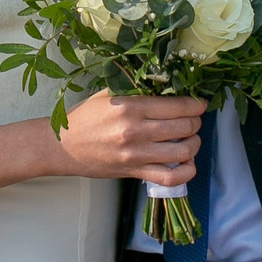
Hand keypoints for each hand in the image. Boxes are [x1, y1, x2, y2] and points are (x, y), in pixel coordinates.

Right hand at [46, 91, 205, 185]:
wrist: (62, 147)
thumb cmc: (85, 117)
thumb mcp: (108, 94)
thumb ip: (136, 88)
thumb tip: (167, 83)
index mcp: (130, 107)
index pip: (178, 105)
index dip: (196, 105)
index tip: (200, 104)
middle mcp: (136, 131)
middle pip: (184, 127)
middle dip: (196, 123)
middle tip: (194, 120)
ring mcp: (136, 154)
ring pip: (183, 152)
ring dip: (194, 144)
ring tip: (191, 139)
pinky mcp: (134, 172)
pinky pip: (169, 178)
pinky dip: (186, 172)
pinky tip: (187, 164)